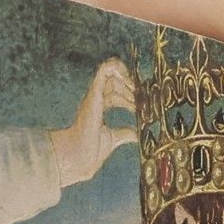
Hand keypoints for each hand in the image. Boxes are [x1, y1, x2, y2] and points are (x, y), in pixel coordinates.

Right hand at [52, 58, 136, 186]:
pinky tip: (128, 79)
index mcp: (98, 108)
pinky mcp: (95, 93)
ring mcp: (95, 95)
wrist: (81, 155)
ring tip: (136, 91)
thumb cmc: (91, 151)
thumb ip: (126, 133)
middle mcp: (96, 99)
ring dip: (126, 78)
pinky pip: (105, 69)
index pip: (115, 94)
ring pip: (110, 72)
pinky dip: (117, 68)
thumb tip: (138, 134)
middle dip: (130, 88)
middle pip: (115, 83)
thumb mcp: (115, 138)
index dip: (129, 97)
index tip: (140, 106)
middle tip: (141, 98)